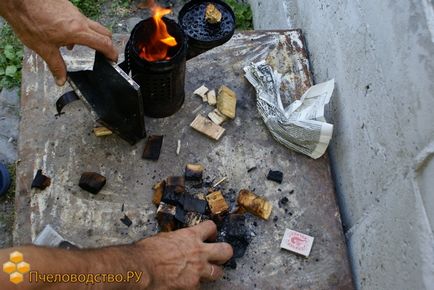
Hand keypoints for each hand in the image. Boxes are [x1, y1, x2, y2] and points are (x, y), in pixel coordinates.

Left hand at [1, 0, 117, 85]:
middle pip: (104, 32)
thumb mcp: (43, 48)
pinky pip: (80, 19)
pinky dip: (79, 29)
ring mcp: (74, 12)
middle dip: (107, 44)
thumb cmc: (30, 20)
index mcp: (78, 32)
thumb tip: (61, 80)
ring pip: (92, 25)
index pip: (104, 43)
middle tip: (104, 55)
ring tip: (79, 47)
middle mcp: (80, 20)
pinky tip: (64, 35)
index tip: (113, 60)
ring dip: (92, 36)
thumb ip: (56, 65)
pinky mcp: (67, 7)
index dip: (112, 53)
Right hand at [137, 221, 232, 289]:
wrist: (141, 269)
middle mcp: (199, 252)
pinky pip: (199, 286)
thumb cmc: (147, 252)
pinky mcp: (192, 286)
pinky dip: (193, 285)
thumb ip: (177, 239)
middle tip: (218, 254)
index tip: (209, 235)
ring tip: (204, 272)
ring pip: (217, 273)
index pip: (211, 227)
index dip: (211, 231)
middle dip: (224, 252)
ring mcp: (198, 271)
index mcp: (190, 236)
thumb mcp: (164, 237)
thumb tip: (177, 242)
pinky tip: (185, 282)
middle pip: (226, 251)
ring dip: (212, 272)